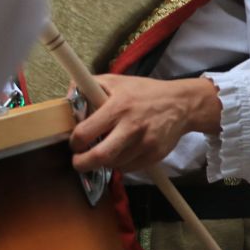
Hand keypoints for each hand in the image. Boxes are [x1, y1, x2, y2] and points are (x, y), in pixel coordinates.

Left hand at [69, 75, 221, 172]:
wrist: (182, 104)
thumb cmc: (145, 92)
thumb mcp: (117, 81)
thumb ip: (90, 86)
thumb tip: (67, 97)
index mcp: (119, 107)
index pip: (85, 133)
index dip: (74, 142)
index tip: (75, 143)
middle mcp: (132, 126)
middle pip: (99, 156)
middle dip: (82, 164)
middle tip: (79, 162)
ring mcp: (144, 143)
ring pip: (113, 165)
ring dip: (104, 161)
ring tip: (106, 150)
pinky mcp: (154, 155)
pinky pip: (129, 168)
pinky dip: (121, 163)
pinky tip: (123, 151)